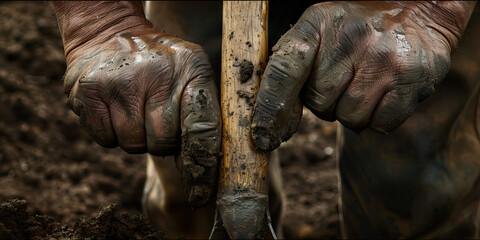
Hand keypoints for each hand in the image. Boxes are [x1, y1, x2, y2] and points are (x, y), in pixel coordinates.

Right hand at [54, 2, 220, 206]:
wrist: (109, 33)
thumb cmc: (160, 63)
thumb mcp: (190, 73)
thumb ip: (199, 115)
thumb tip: (195, 167)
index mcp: (190, 69)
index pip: (203, 128)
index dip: (202, 165)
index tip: (201, 191)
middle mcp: (154, 74)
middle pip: (164, 143)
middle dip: (162, 139)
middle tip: (155, 114)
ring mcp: (117, 83)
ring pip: (133, 144)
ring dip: (136, 135)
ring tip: (135, 106)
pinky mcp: (87, 93)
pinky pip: (106, 140)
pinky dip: (112, 132)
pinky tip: (115, 107)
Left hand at [252, 1, 474, 150]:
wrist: (419, 12)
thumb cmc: (357, 31)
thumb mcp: (321, 29)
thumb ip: (295, 64)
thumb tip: (273, 116)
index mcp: (319, 22)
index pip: (284, 68)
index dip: (269, 106)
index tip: (263, 135)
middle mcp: (351, 37)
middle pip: (318, 102)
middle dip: (326, 102)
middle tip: (344, 80)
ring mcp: (383, 58)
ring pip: (349, 118)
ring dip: (353, 113)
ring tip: (365, 84)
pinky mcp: (411, 79)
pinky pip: (380, 124)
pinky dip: (380, 119)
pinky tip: (385, 94)